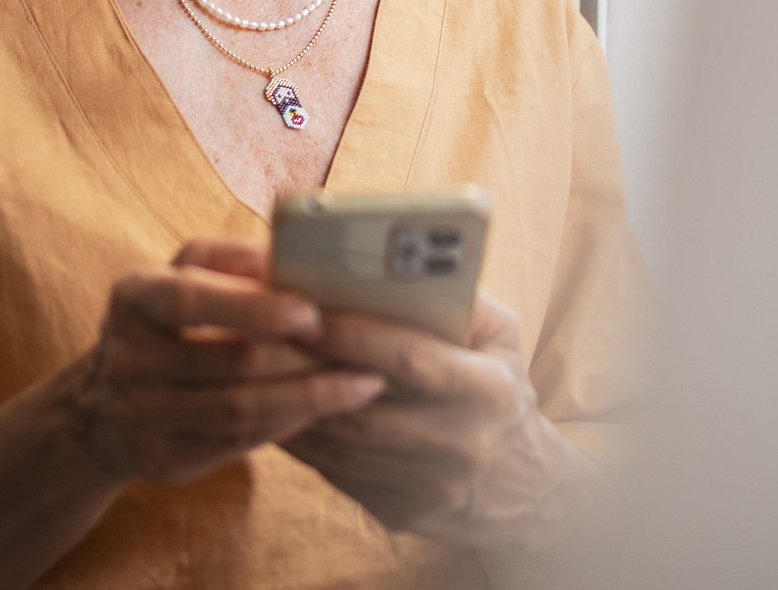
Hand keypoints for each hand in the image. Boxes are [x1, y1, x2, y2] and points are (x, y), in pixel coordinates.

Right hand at [56, 238, 385, 485]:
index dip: (254, 308)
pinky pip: (236, 443)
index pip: (190, 300)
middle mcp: (126, 359)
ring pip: (238, 410)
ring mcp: (138, 416)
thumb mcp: (185, 275)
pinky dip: (288, 425)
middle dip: (304, 357)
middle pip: (228, 363)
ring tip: (364, 382)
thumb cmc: (170, 321)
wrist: (103, 405)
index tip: (312, 312)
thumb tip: (295, 252)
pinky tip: (328, 410)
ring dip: (310, 397)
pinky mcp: (160, 460)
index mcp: (135, 297)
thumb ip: (236, 260)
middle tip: (364, 350)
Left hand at [280, 292, 597, 554]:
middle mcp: (460, 441)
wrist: (519, 486)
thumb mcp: (502, 338)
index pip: (411, 359)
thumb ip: (460, 302)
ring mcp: (428, 485)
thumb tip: (400, 267)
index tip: (309, 313)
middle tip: (262, 338)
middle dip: (308, 372)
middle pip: (365, 408)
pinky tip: (278, 411)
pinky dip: (302, 440)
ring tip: (258, 373)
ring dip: (293, 409)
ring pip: (342, 445)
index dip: (355, 337)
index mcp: (489, 389)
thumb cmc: (500, 391)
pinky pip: (336, 473)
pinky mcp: (398, 509)